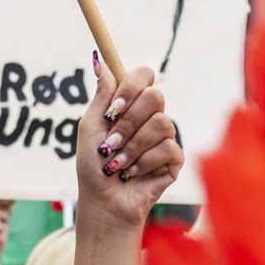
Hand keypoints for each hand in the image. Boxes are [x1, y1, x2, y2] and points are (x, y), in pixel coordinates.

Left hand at [73, 61, 181, 231]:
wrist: (103, 202)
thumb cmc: (93, 167)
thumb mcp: (90, 128)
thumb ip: (101, 96)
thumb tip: (100, 61)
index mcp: (130, 105)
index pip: (143, 75)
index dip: (131, 87)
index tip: (114, 108)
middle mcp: (150, 117)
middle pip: (155, 96)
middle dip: (128, 123)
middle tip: (110, 144)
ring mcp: (165, 137)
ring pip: (161, 123)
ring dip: (132, 147)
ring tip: (118, 164)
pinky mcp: (175, 159)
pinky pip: (168, 148)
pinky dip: (143, 163)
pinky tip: (132, 174)